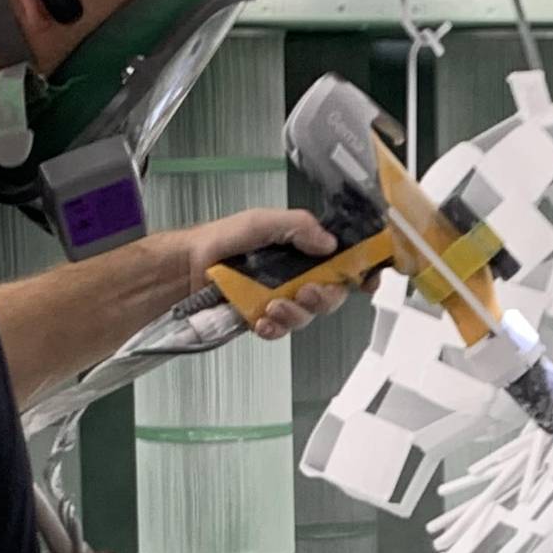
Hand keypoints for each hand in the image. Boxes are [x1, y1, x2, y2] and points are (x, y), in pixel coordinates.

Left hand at [171, 209, 352, 341]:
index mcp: (301, 249)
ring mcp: (279, 298)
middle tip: (308, 292)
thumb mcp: (262, 221)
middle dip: (324, 297)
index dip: (359, 272)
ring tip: (275, 305)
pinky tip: (262, 320)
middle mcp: (294, 275)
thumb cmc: (219, 240)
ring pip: (306, 316)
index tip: (367, 279)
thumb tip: (329, 242)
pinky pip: (280, 331)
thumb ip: (298, 226)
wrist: (186, 267)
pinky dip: (274, 328)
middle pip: (330, 294)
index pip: (342, 262)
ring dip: (295, 314)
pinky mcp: (262, 318)